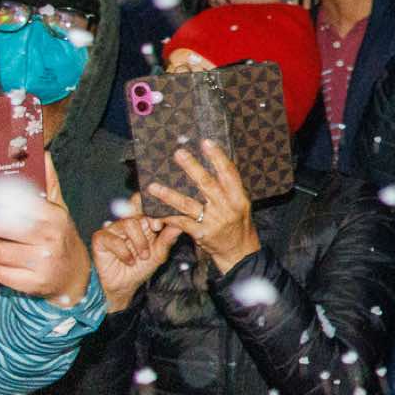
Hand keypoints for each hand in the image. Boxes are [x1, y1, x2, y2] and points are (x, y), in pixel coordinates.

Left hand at [0, 155, 93, 306]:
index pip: (17, 199)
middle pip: (2, 228)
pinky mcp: (32, 282)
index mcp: (53, 216)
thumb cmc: (59, 238)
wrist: (75, 277)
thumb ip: (48, 184)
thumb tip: (42, 154)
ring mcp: (42, 261)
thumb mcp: (58, 211)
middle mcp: (49, 237)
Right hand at [92, 213, 181, 311]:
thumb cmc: (141, 268)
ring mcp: (113, 229)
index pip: (146, 207)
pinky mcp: (100, 238)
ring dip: (139, 241)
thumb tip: (180, 225)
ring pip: (128, 224)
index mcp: (142, 223)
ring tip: (144, 256)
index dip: (155, 211)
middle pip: (138, 212)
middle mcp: (127, 223)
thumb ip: (167, 239)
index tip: (162, 223)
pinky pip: (113, 239)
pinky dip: (124, 252)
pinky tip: (129, 261)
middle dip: (149, 223)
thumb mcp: (158, 254)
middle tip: (156, 230)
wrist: (124, 286)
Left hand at [148, 140, 260, 273]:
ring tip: (153, 187)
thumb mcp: (241, 204)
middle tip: (178, 154)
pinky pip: (180, 223)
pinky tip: (155, 211)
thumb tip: (218, 162)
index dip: (218, 157)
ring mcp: (213, 221)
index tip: (206, 142)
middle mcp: (227, 208)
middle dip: (192, 168)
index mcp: (239, 197)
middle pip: (207, 184)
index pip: (229, 173)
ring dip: (169, 194)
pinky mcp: (201, 234)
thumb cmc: (239, 224)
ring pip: (188, 205)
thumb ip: (230, 187)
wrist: (239, 252)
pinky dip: (167, 216)